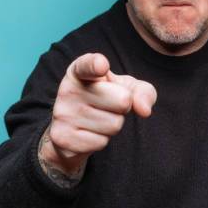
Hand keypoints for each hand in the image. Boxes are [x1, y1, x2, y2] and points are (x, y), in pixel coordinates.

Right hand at [39, 53, 156, 177]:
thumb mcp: (125, 88)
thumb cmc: (105, 100)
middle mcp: (68, 89)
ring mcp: (63, 114)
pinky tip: (89, 132)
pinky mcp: (62, 138)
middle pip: (122, 100)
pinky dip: (102, 140)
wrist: (73, 130)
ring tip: (98, 118)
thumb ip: (143, 91)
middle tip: (108, 105)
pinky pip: (101, 142)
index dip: (96, 65)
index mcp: (80, 70)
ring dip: (113, 125)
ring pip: (114, 125)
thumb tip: (145, 110)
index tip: (102, 65)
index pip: (87, 65)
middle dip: (124, 107)